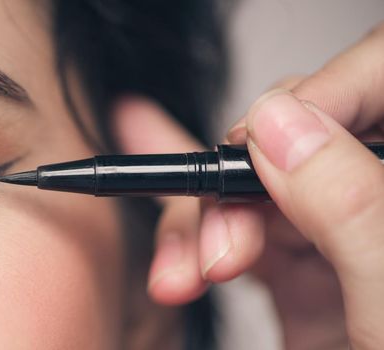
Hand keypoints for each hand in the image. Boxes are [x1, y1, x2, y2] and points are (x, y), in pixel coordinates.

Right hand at [114, 22, 383, 348]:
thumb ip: (351, 208)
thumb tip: (281, 123)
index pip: (374, 87)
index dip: (318, 99)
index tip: (267, 138)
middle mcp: (376, 208)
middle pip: (296, 137)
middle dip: (237, 182)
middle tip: (220, 243)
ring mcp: (338, 240)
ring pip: (251, 188)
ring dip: (200, 223)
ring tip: (182, 273)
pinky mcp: (300, 277)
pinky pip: (237, 232)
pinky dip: (193, 242)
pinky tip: (173, 249)